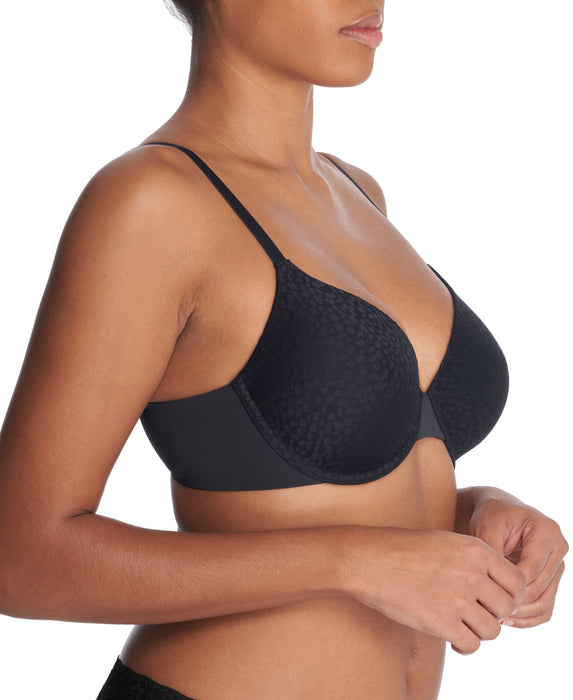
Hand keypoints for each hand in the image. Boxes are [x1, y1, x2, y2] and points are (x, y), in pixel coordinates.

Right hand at [345, 527, 525, 654]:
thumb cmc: (403, 549)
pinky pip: (472, 644)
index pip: (518, 580)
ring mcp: (458, 598)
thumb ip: (475, 559)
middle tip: (477, 614)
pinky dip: (465, 646)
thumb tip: (497, 588)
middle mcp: (473, 573)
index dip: (511, 594)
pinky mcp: (442, 622)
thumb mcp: (446, 540)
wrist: (370, 560)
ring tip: (463, 626)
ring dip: (480, 631)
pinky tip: (453, 639)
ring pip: (493, 630)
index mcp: (476, 549)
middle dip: (495, 614)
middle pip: (508, 607)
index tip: (495, 599)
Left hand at [468, 488, 568, 628]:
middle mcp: (559, 548)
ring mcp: (558, 565)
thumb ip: (493, 555)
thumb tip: (497, 589)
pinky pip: (546, 608)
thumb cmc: (490, 516)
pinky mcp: (552, 579)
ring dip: (521, 614)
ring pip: (545, 602)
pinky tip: (506, 619)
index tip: (486, 595)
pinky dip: (528, 618)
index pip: (532, 569)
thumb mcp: (486, 528)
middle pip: (540, 588)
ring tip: (496, 617)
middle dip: (514, 602)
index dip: (509, 586)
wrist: (498, 512)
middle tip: (488, 611)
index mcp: (547, 531)